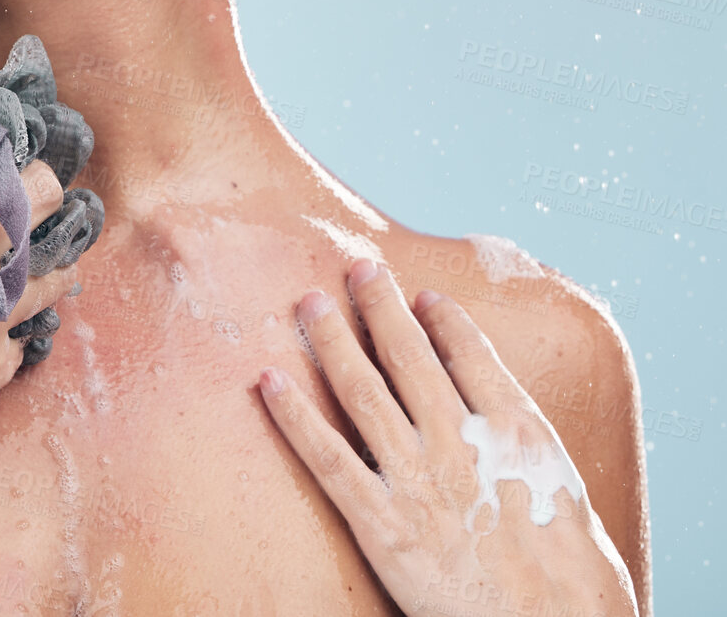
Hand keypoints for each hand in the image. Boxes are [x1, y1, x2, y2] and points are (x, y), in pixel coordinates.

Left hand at [256, 260, 637, 616]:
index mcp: (519, 434)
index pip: (472, 355)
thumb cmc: (582, 593)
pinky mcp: (384, 527)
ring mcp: (420, 482)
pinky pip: (328, 459)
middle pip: (410, 357)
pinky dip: (294, 416)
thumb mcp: (574, 501)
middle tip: (357, 268)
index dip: (442, 320)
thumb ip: (531, 455)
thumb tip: (507, 428)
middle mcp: (463, 444)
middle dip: (380, 306)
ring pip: (362, 390)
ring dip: (331, 340)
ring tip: (307, 302)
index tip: (422, 296)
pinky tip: (267, 381)